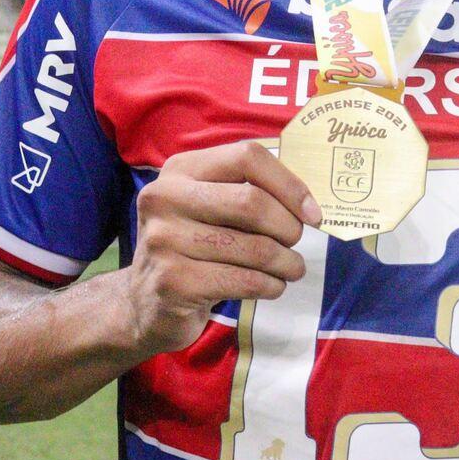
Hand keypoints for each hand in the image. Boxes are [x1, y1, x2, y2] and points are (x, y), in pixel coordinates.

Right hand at [123, 139, 322, 355]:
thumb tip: (309, 202)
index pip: (247, 156)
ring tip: (291, 269)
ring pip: (253, 248)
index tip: (313, 212)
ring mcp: (164, 240)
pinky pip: (244, 281)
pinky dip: (270, 286)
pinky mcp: (172, 282)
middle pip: (251, 202)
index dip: (289, 184)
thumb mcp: (210, 208)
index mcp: (181, 169)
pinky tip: (272, 286)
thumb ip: (248, 192)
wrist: (145, 303)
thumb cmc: (194, 247)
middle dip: (288, 227)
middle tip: (296, 243)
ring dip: (286, 262)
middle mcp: (165, 197)